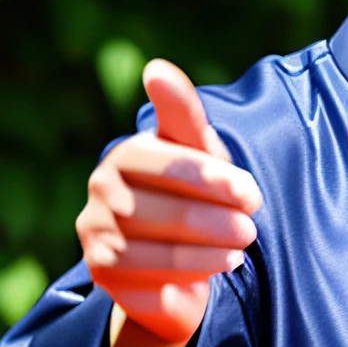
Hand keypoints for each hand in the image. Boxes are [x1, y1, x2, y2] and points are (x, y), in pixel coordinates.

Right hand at [76, 59, 261, 343]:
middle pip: (166, 209)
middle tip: (251, 227)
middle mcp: (101, 193)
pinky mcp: (101, 275)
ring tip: (240, 248)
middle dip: (217, 219)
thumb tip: (155, 68)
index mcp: (125, 156)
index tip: (251, 195)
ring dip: (209, 249)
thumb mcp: (197, 153)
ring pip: (157, 247)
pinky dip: (191, 275)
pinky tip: (218, 268)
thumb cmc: (189, 196)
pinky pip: (149, 278)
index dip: (215, 180)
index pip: (170, 164)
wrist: (171, 259)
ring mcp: (96, 235)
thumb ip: (183, 113)